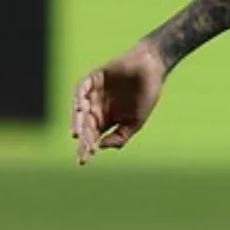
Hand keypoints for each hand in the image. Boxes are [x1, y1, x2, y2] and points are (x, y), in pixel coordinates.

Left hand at [71, 43, 168, 163]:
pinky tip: (81, 110)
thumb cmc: (146, 95)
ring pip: (80, 110)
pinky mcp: (92, 79)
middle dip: (83, 138)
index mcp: (105, 119)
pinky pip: (81, 90)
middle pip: (84, 125)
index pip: (92, 136)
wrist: (151, 69)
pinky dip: (80, 99)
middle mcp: (96, 107)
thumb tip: (101, 147)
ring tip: (78, 135)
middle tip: (82, 150)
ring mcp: (93, 93)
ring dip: (77, 122)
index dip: (87, 148)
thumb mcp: (136, 122)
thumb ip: (120, 136)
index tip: (84, 161)